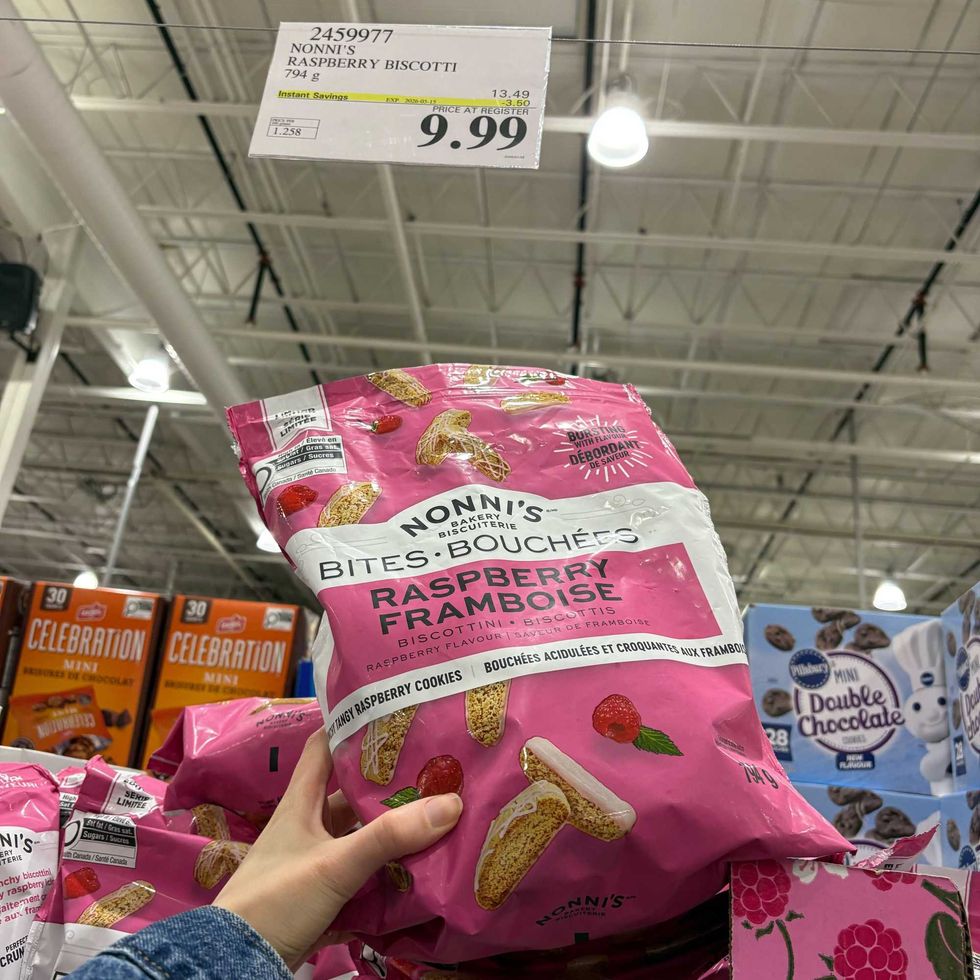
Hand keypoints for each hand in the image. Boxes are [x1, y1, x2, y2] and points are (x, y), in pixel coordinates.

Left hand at [213, 728, 461, 969]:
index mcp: (300, 803)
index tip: (387, 711)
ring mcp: (313, 861)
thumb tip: (450, 802)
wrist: (237, 964)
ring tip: (434, 814)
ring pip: (358, 834)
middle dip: (387, 782)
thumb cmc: (276, 899)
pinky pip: (360, 872)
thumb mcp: (334, 863)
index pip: (322, 747)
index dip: (349, 724)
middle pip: (350, 792)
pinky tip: (416, 865)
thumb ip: (388, 836)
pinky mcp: (320, 894)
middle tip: (430, 769)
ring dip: (389, 827)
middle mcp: (306, 825)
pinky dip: (385, 868)